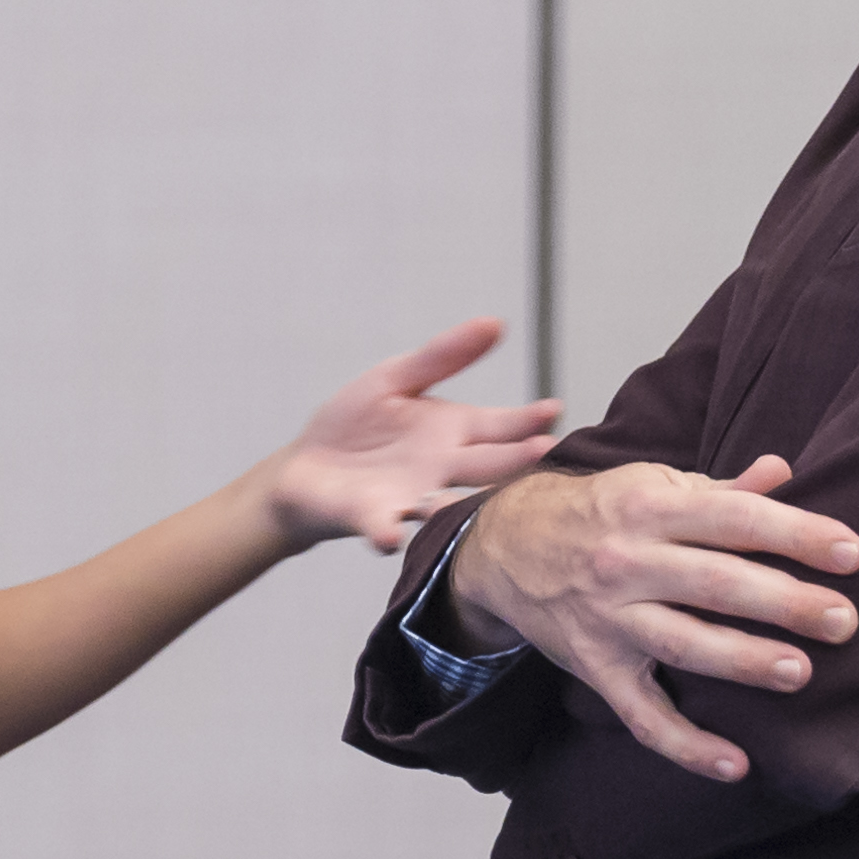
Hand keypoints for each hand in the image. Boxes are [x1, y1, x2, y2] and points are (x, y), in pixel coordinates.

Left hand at [260, 318, 566, 553]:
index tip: (554, 410)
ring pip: (450, 502)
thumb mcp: (396, 379)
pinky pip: (382, 526)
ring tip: (490, 499)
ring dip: (469, 501)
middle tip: (546, 452)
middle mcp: (443, 469)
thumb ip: (443, 357)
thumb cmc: (356, 424)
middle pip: (488, 465)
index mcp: (454, 432)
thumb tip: (496, 322)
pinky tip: (389, 536)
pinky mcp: (370, 517)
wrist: (304, 468)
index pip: (502, 427)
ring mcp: (411, 496)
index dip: (527, 420)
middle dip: (516, 460)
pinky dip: (386, 531)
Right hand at [444, 454, 858, 781]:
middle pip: (716, 584)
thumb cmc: (599, 513)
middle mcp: (626, 561)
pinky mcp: (596, 667)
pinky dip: (687, 745)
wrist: (505, 545)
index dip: (797, 534)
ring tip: (800, 672)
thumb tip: (784, 472)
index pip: (735, 519)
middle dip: (785, 603)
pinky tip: (736, 765)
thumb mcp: (652, 484)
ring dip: (744, 661)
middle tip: (845, 621)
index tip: (852, 553)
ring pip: (684, 645)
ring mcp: (608, 618)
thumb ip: (722, 489)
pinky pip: (642, 715)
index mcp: (650, 506)